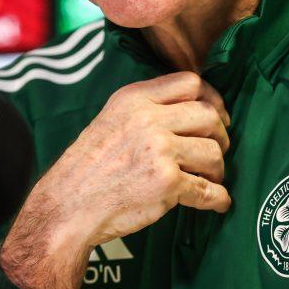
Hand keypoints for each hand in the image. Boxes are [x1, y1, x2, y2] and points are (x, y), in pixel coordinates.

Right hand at [0, 72, 230, 288]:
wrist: (68, 206)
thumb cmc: (89, 167)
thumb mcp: (112, 119)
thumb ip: (147, 109)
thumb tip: (195, 108)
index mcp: (135, 98)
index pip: (191, 82)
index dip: (212, 99)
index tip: (217, 115)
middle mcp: (148, 119)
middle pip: (208, 116)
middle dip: (220, 135)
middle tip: (216, 151)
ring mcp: (159, 150)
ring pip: (213, 152)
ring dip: (217, 170)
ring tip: (209, 179)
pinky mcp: (167, 183)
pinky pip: (208, 190)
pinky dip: (218, 199)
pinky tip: (218, 202)